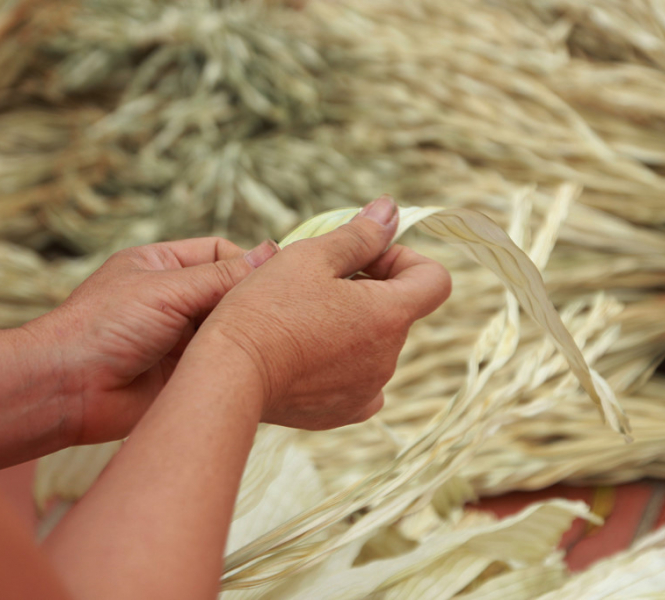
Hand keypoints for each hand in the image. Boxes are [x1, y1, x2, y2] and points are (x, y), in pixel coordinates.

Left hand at [25, 237, 278, 445]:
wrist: (67, 389)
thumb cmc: (104, 326)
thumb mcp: (167, 289)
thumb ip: (222, 275)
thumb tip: (273, 252)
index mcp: (161, 265)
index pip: (219, 253)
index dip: (247, 264)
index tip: (273, 282)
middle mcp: (172, 299)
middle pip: (227, 292)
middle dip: (247, 302)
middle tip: (278, 314)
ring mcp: (177, 337)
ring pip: (226, 329)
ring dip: (242, 334)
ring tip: (270, 341)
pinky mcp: (182, 373)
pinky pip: (218, 362)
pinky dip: (234, 363)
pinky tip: (256, 366)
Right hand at [196, 196, 451, 429]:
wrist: (230, 374)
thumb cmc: (266, 308)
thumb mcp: (311, 257)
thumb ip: (360, 235)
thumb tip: (392, 211)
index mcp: (389, 315)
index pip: (434, 279)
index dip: (404, 259)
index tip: (365, 259)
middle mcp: (388, 357)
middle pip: (398, 311)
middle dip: (369, 290)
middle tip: (317, 283)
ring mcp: (368, 389)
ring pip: (375, 344)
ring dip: (352, 325)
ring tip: (302, 318)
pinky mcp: (344, 412)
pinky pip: (359, 381)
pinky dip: (342, 363)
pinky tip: (308, 354)